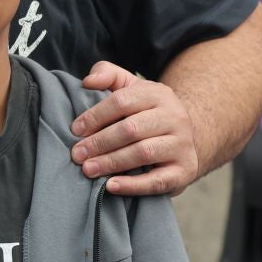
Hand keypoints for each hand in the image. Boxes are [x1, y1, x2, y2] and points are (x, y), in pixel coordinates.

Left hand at [72, 61, 199, 195]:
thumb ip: (108, 75)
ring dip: (112, 162)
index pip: (122, 101)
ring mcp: (182, 144)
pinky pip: (157, 180)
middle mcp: (174, 117)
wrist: (186, 138)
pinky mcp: (184, 170)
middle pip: (131, 129)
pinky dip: (133, 185)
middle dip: (100, 142)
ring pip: (143, 152)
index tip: (75, 130)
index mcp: (158, 94)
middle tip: (77, 155)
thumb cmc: (146, 113)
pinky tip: (111, 186)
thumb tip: (88, 81)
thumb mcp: (131, 88)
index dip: (95, 116)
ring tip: (88, 169)